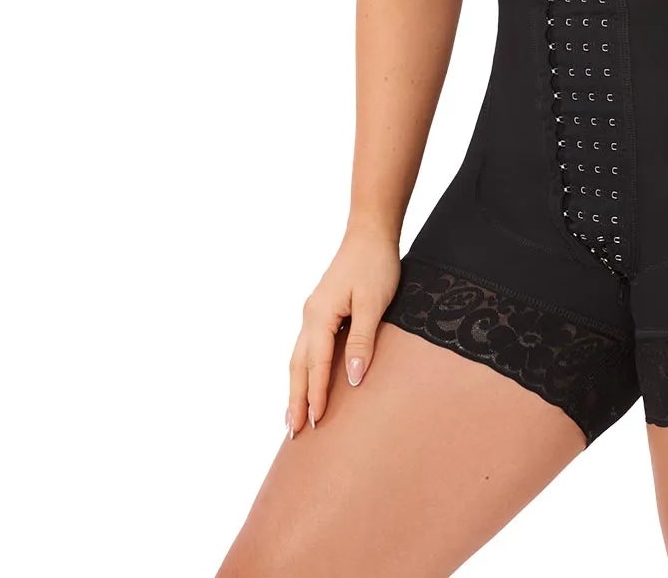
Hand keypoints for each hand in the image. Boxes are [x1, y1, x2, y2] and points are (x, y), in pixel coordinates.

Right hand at [285, 219, 400, 437]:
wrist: (370, 233)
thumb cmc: (375, 265)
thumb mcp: (373, 303)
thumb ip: (361, 340)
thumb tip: (352, 377)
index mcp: (320, 316)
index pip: (316, 365)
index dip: (316, 395)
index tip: (315, 423)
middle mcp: (310, 316)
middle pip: (298, 366)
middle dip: (296, 399)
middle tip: (294, 432)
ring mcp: (313, 312)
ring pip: (298, 358)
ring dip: (295, 387)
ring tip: (292, 416)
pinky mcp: (321, 310)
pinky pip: (306, 347)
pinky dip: (303, 369)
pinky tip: (305, 380)